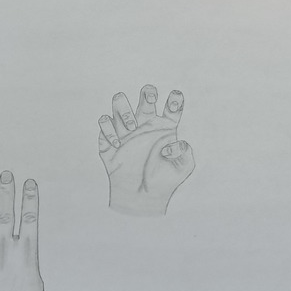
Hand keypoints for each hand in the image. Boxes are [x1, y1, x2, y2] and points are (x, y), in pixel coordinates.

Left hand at [0, 171, 44, 290]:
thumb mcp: (33, 277)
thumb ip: (25, 257)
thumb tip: (16, 247)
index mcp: (27, 253)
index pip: (29, 219)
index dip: (29, 199)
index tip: (29, 182)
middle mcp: (6, 252)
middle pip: (5, 215)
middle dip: (6, 193)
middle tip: (6, 175)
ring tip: (0, 272)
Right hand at [98, 84, 194, 216]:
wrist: (142, 198)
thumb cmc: (164, 181)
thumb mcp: (183, 169)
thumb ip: (185, 153)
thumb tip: (175, 142)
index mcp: (166, 127)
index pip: (172, 105)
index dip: (175, 100)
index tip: (174, 105)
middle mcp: (147, 124)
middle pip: (146, 95)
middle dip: (148, 93)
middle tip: (150, 101)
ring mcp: (127, 130)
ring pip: (120, 102)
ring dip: (125, 109)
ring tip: (132, 127)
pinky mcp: (110, 140)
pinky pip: (104, 122)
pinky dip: (109, 129)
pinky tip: (117, 144)